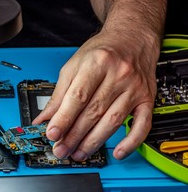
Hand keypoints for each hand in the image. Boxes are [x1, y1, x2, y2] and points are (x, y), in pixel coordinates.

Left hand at [33, 31, 159, 160]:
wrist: (133, 38)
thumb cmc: (102, 51)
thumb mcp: (73, 66)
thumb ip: (58, 93)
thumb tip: (44, 118)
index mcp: (96, 63)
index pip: (77, 97)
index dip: (64, 118)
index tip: (52, 134)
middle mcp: (118, 75)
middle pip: (93, 112)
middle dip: (74, 135)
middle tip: (61, 150)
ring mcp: (134, 88)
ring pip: (113, 121)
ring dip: (93, 142)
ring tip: (78, 154)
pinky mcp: (146, 98)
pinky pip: (142, 124)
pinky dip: (131, 141)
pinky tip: (118, 152)